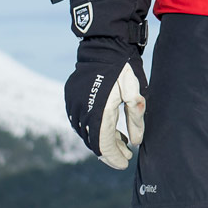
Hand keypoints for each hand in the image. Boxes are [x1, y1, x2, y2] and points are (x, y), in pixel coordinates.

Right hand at [62, 0, 155, 165]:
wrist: (104, 44)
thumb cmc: (125, 68)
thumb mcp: (136, 93)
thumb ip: (136, 118)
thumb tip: (137, 143)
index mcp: (98, 111)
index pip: (102, 145)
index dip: (113, 157)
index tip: (124, 163)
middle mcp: (80, 110)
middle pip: (92, 141)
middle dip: (108, 151)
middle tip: (125, 156)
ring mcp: (72, 103)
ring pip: (85, 131)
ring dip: (100, 139)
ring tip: (120, 143)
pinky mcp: (70, 95)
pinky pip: (80, 119)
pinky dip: (93, 127)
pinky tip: (108, 127)